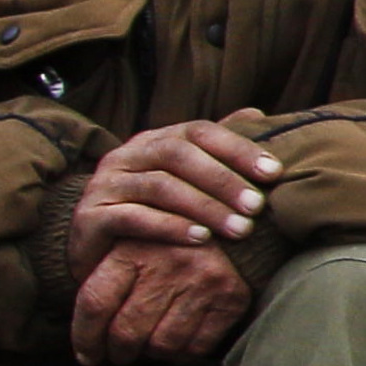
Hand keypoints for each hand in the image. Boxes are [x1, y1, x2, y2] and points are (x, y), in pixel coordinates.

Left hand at [73, 236, 253, 364]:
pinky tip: (180, 337)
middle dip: (118, 351)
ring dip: (152, 351)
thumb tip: (85, 344)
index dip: (85, 337)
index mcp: (132, 248)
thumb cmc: (161, 245)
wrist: (226, 224)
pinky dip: (184, 351)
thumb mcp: (123, 248)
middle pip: (126, 332)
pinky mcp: (231, 297)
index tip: (86, 355)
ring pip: (162, 345)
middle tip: (120, 353)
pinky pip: (196, 347)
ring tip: (152, 340)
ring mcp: (202, 281)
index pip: (95, 304)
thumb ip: (101, 285)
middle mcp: (168, 262)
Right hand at [75, 118, 281, 263]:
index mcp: (155, 140)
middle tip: (258, 207)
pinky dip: (171, 227)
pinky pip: (133, 217)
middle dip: (224, 180)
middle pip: (179, 155)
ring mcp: (106, 183)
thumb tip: (257, 113)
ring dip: (205, 207)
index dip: (238, 149)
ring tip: (239, 229)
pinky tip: (202, 240)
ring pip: (160, 187)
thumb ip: (216, 149)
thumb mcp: (184, 179)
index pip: (200, 131)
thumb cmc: (153, 213)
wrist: (97, 252)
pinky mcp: (90, 216)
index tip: (275, 172)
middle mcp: (128, 155)